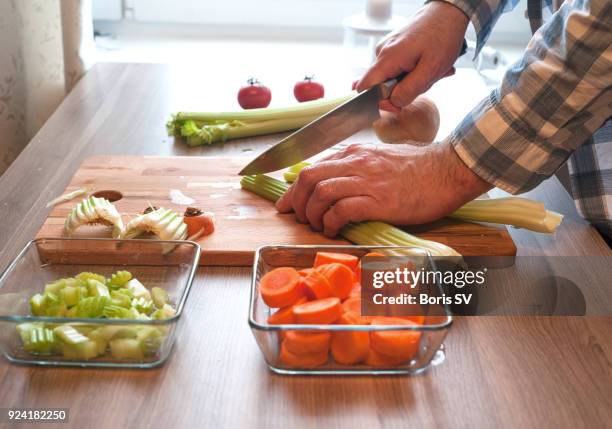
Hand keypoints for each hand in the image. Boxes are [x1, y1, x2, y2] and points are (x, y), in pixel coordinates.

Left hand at [275, 142, 491, 236]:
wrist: (448, 170)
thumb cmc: (419, 168)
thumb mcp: (382, 158)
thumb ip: (358, 166)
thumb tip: (337, 182)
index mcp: (354, 153)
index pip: (311, 167)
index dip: (292, 189)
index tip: (285, 204)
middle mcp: (356, 163)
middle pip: (308, 178)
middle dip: (296, 202)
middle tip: (298, 218)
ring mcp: (367, 181)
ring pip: (320, 193)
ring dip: (312, 214)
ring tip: (317, 226)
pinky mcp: (378, 201)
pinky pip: (341, 211)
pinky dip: (330, 223)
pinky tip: (333, 231)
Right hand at [356, 1, 468, 110]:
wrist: (448, 11)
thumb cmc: (443, 35)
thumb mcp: (431, 69)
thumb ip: (409, 90)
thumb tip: (393, 103)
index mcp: (387, 59)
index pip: (364, 88)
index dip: (378, 102)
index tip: (399, 104)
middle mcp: (382, 53)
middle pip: (382, 86)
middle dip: (405, 90)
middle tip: (427, 81)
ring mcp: (387, 49)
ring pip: (393, 78)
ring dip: (413, 80)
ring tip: (432, 70)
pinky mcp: (394, 48)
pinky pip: (399, 68)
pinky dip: (414, 71)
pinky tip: (428, 65)